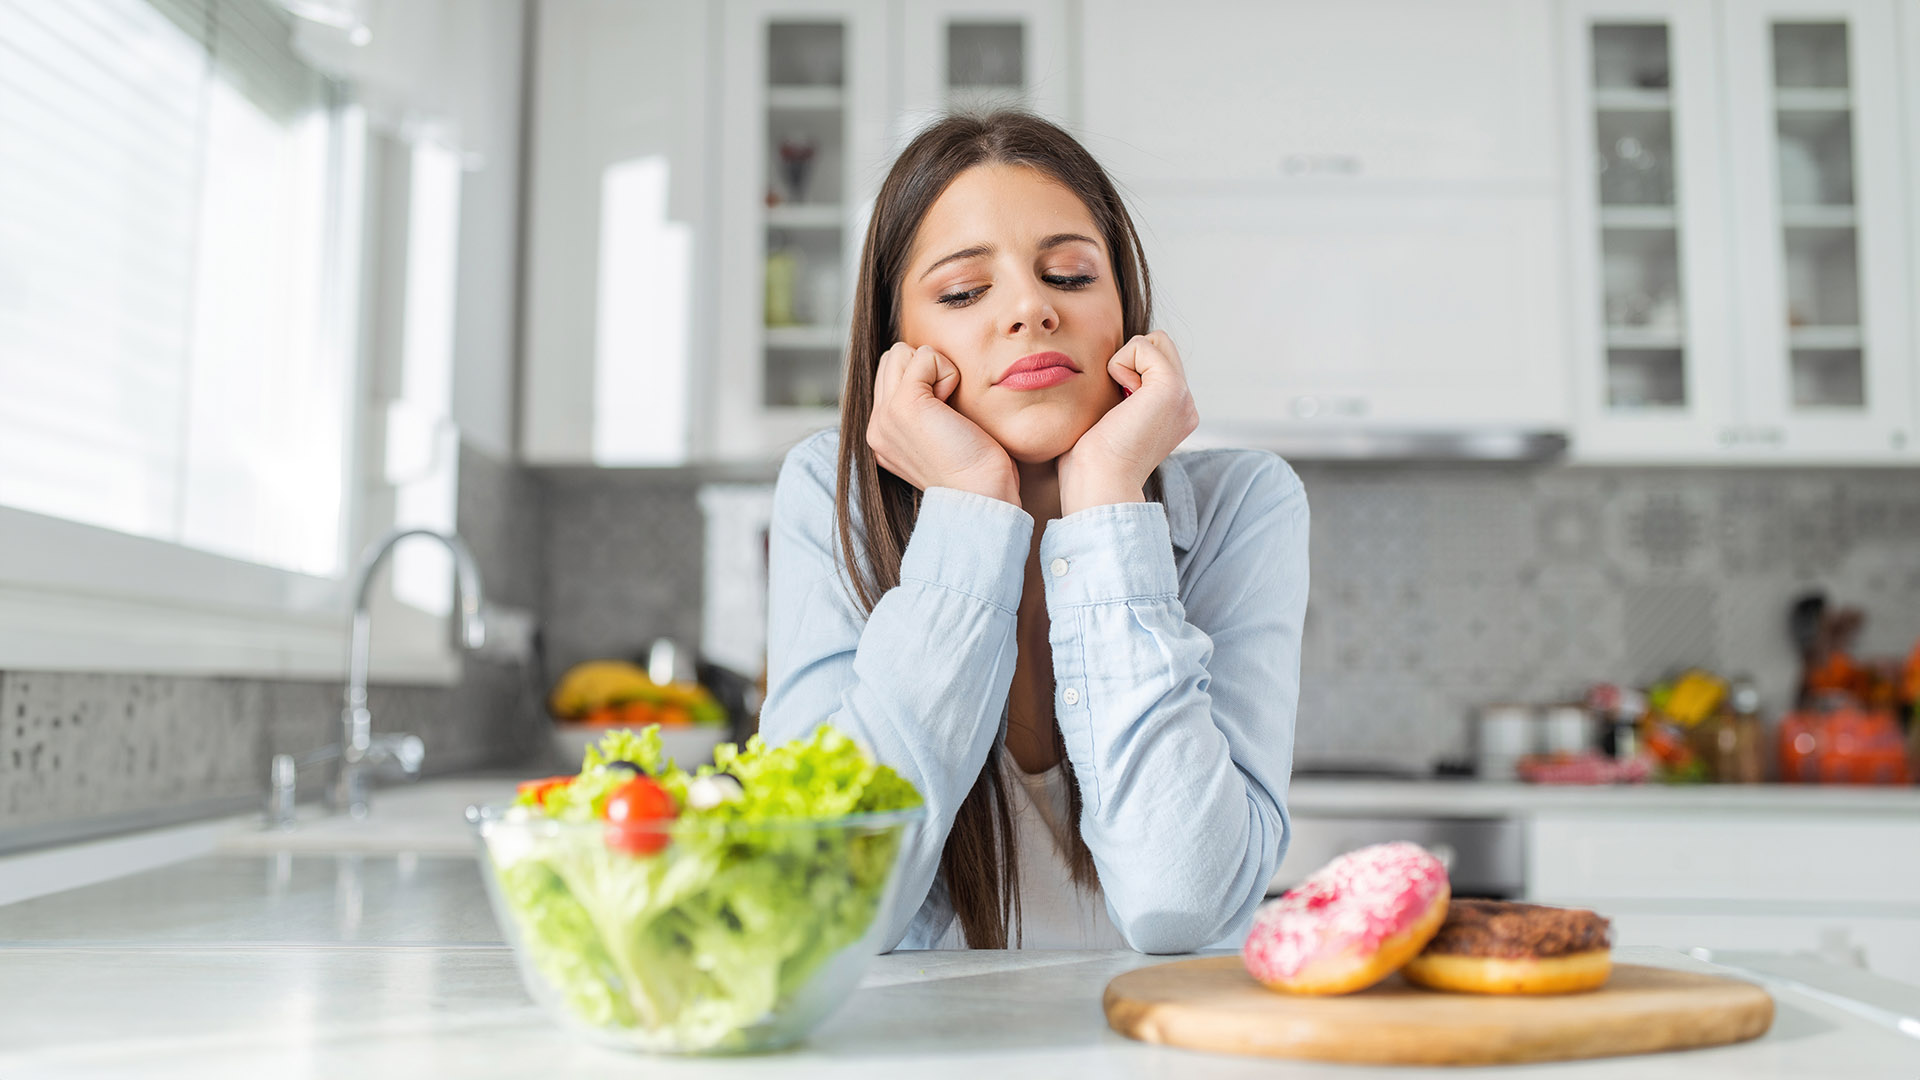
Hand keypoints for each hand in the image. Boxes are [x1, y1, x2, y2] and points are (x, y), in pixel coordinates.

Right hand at [866, 342, 1020, 505]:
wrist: (981, 495)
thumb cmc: (976, 469)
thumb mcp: (939, 436)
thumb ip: (924, 408)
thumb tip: (929, 370)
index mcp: (881, 435)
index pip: (889, 375)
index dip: (924, 381)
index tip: (944, 420)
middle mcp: (876, 426)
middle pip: (892, 358)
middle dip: (925, 371)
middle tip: (947, 412)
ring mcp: (885, 415)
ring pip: (902, 352)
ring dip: (935, 371)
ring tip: (948, 409)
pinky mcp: (904, 405)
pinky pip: (926, 357)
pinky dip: (948, 373)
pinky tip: (954, 407)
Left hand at [1056, 330, 1198, 515]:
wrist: (1099, 483)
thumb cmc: (1090, 463)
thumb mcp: (1110, 420)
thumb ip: (1120, 396)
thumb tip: (1108, 375)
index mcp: (1174, 414)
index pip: (1153, 362)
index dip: (1124, 373)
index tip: (1114, 413)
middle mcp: (1185, 405)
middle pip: (1158, 344)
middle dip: (1128, 361)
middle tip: (1117, 403)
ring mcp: (1183, 396)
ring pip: (1152, 340)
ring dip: (1123, 363)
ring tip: (1120, 403)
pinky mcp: (1172, 387)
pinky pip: (1142, 345)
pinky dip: (1119, 365)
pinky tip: (1121, 399)